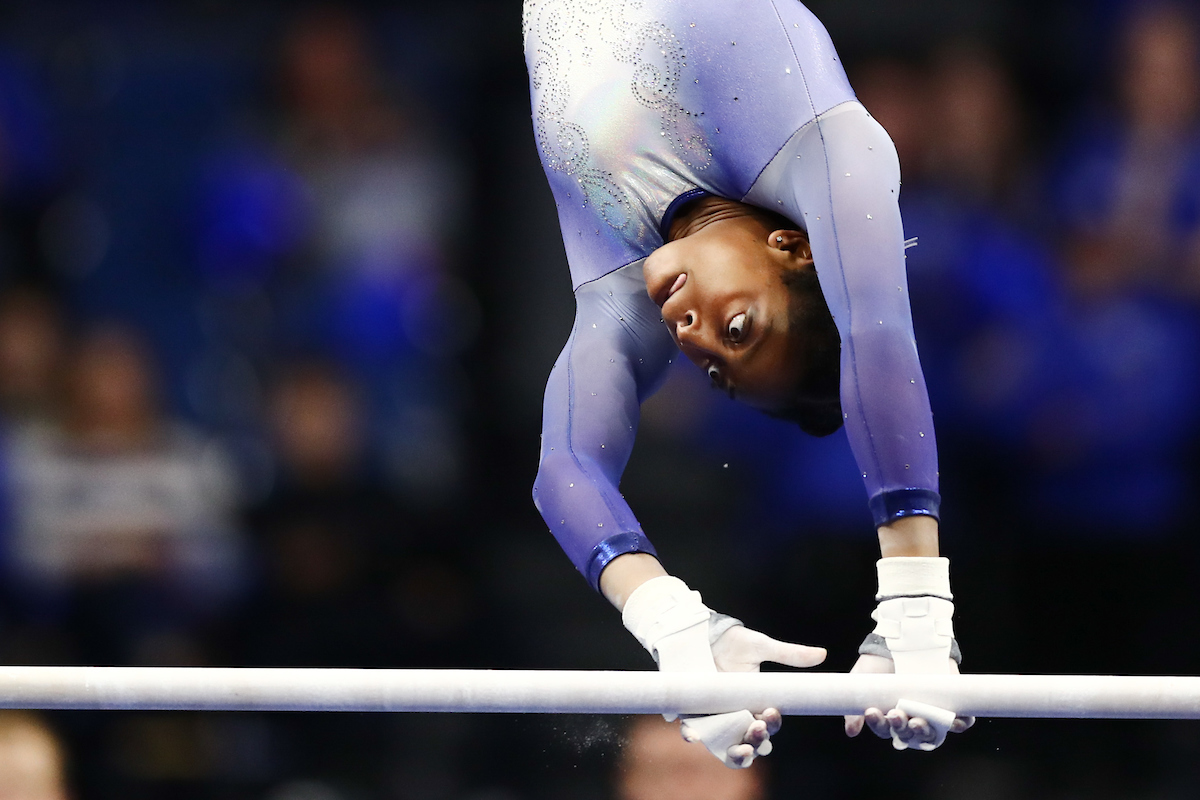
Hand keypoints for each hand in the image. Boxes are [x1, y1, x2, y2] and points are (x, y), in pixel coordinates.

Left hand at [684, 624, 825, 766]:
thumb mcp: (762, 646)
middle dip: (757, 743)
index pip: (768, 724)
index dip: (772, 724)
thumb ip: (790, 654)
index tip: (771, 712)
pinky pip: (692, 730)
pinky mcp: (691, 711)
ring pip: (726, 746)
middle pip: (750, 742)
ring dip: (735, 753)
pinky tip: (694, 735)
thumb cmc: (734, 641)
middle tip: (757, 729)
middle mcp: (736, 715)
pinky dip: (692, 735)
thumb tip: (822, 653)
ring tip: (741, 749)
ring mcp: (714, 716)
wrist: (702, 632)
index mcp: (755, 704)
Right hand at [843, 653, 974, 749]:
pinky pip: (960, 721)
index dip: (880, 725)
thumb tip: (851, 732)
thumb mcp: (861, 681)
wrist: (901, 639)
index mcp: (890, 716)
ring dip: (925, 731)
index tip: (872, 711)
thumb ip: (854, 706)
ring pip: (933, 732)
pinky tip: (954, 722)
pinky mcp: (951, 702)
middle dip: (902, 729)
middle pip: (910, 735)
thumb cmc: (879, 663)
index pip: (886, 730)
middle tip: (896, 714)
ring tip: (917, 721)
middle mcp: (912, 717)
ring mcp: (932, 711)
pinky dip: (960, 724)